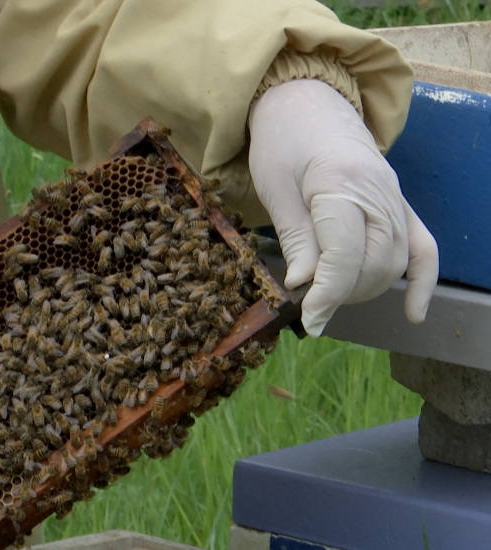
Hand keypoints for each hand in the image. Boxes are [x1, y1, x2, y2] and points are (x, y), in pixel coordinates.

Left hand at [248, 78, 437, 335]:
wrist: (307, 101)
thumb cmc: (283, 141)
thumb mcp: (276, 189)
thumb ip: (295, 239)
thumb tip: (304, 286)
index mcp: (341, 183)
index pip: (344, 256)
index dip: (327, 295)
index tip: (309, 319)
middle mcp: (379, 192)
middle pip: (376, 263)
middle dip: (344, 294)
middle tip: (311, 302)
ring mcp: (395, 197)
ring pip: (397, 261)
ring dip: (366, 288)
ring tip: (332, 294)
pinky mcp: (400, 202)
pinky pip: (424, 246)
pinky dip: (421, 281)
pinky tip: (412, 312)